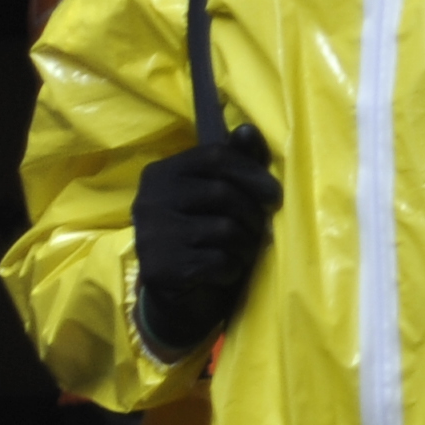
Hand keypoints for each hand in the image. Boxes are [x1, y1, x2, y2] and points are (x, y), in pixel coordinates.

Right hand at [131, 126, 280, 352]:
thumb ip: (235, 162)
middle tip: (262, 230)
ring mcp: (152, 234)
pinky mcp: (162, 268)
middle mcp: (149, 200)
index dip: (252, 172)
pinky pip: (219, 261)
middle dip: (253, 214)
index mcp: (161, 173)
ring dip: (246, 244)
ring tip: (242, 251)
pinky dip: (233, 268)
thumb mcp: (219, 195)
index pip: (214, 156)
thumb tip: (248, 130)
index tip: (275, 195)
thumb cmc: (204, 235)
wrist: (177, 294)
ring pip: (224, 229)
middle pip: (223, 193)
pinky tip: (224, 271)